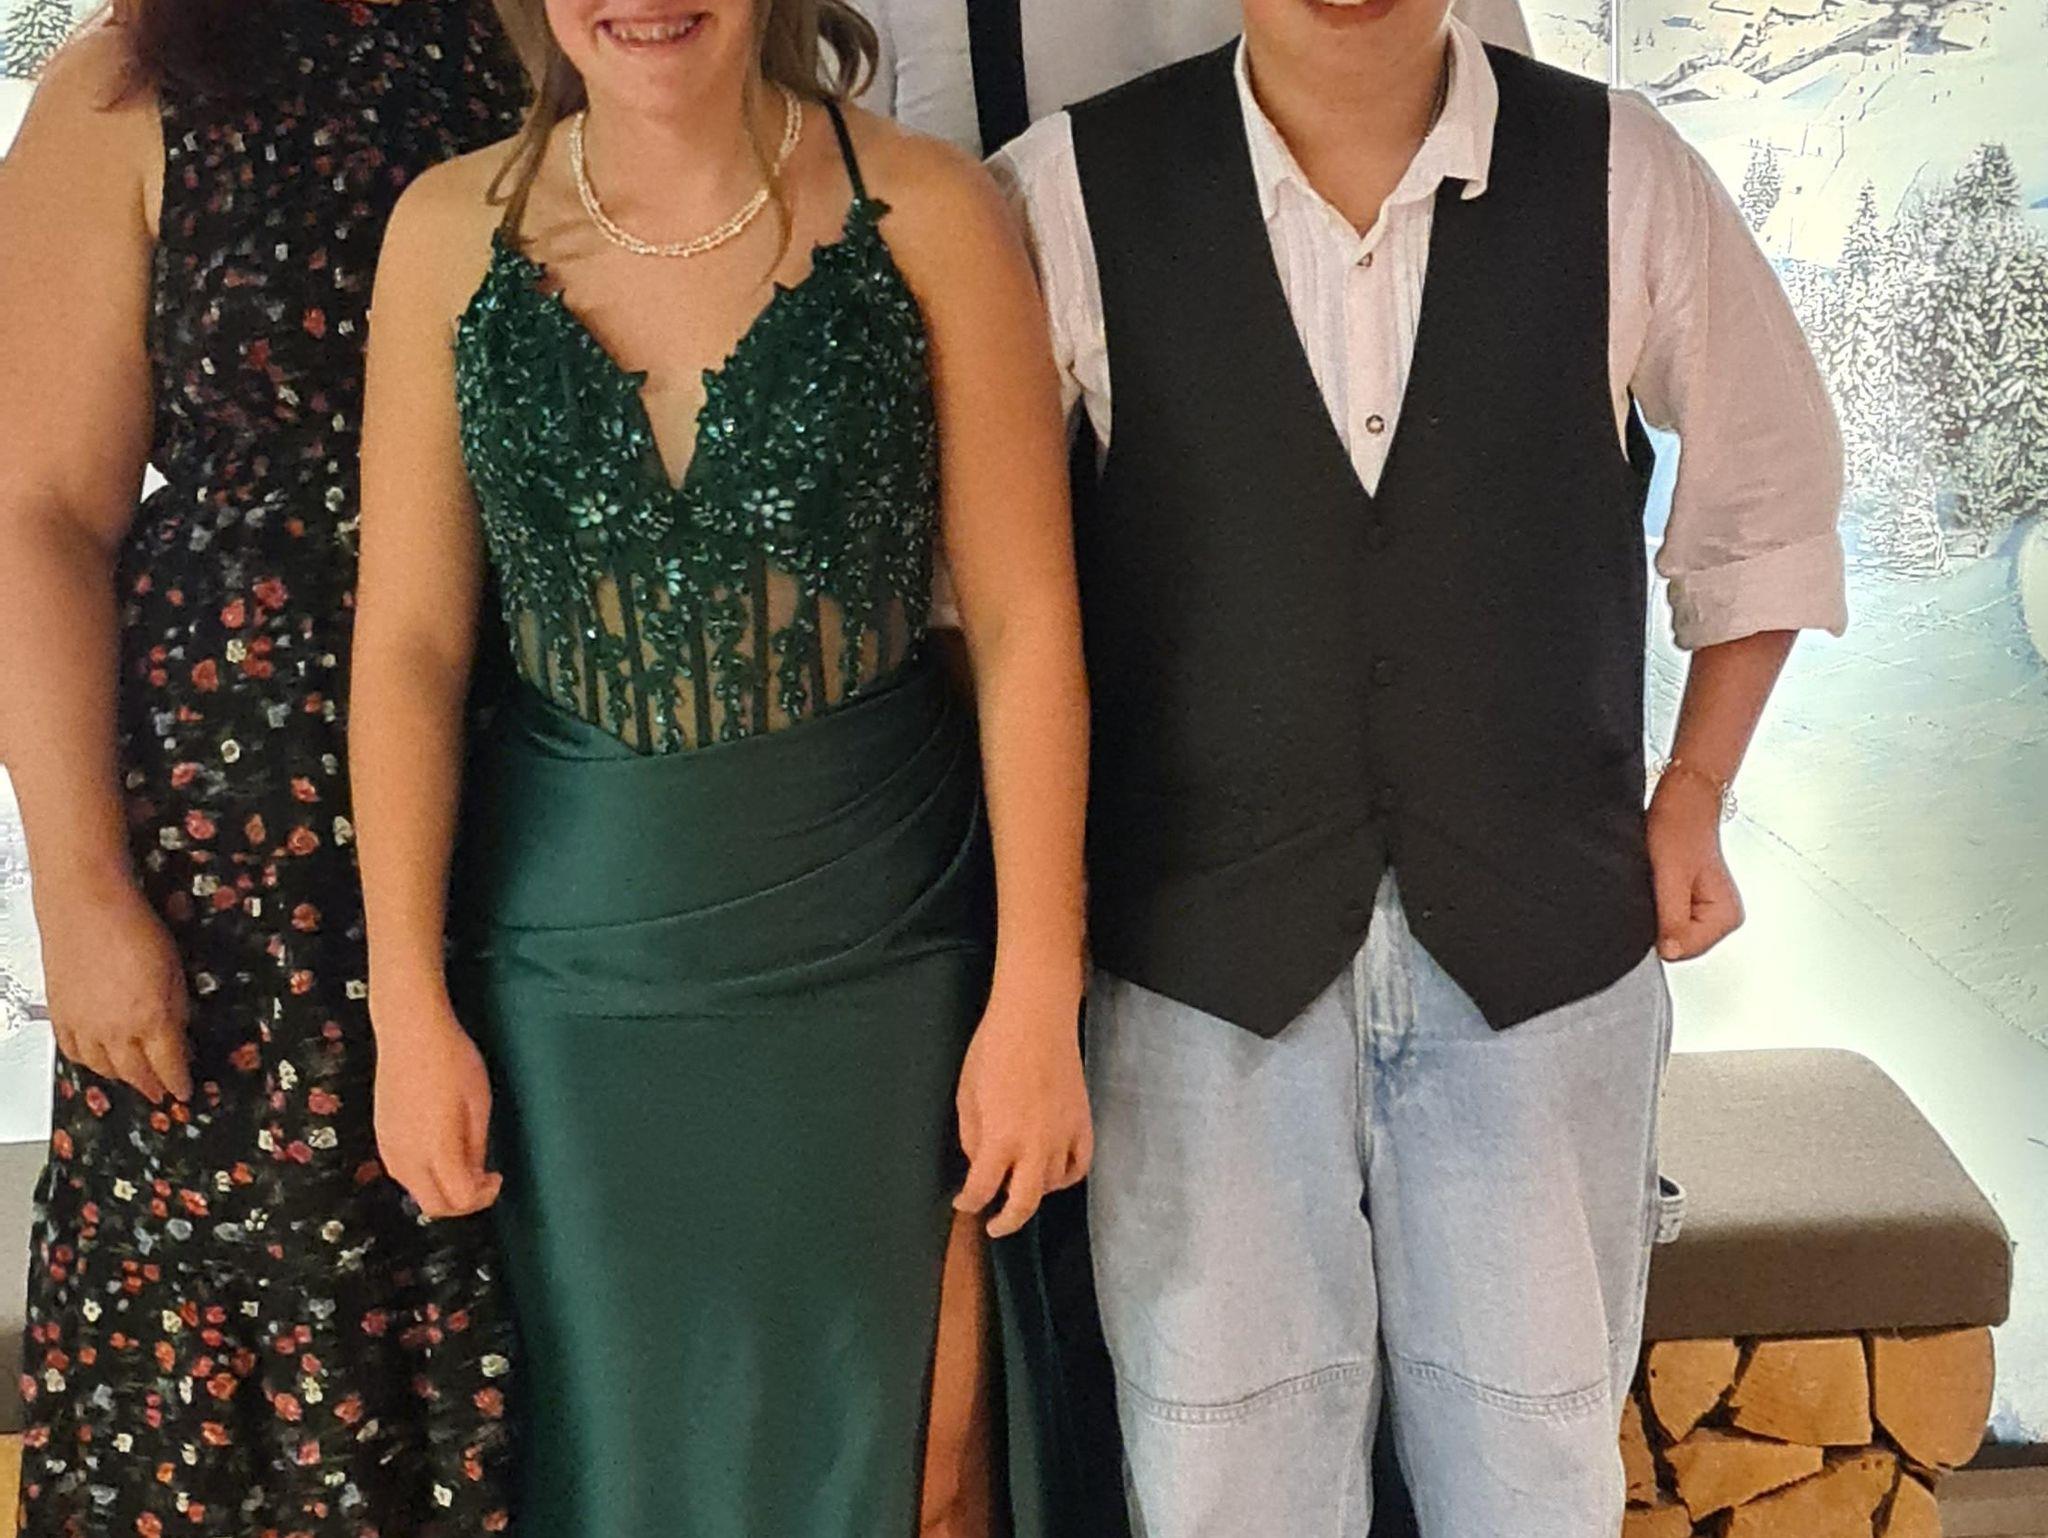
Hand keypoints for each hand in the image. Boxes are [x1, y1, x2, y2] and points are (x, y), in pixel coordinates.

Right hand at [40, 882, 191, 1103]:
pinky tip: (97, 1061)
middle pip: (136, 1074)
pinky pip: (73, 1053)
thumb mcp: (176, 969)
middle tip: (161, 1092)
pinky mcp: (60, 1016)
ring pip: (103, 1068)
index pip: (169, 1066)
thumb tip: (180, 1034)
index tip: (185, 1092)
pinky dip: (88, 1062)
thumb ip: (178, 1008)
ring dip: (121, 1078)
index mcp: (152, 1020)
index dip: (179, 1082)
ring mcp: (84, 1026)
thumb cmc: (135, 928)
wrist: (86, 907)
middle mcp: (116, 1031)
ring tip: (133, 1079)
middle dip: (152, 1086)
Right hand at [371, 990, 500, 1217]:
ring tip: (465, 1165)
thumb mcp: (478, 1103)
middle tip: (482, 1182)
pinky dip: (425, 1177)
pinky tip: (441, 1153)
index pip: (459, 1199)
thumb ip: (476, 1146)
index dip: (484, 1197)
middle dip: (462, 1204)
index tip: (497, 1177)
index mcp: (437, 1148)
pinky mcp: (381, 1136)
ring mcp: (389, 1147)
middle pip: (433, 1206)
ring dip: (442, 1190)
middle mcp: (407, 1157)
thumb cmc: (453, 1060)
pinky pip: (403, 1173)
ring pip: (416, 1192)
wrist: (409, 1031)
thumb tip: (475, 1174)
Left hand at [954, 980, 1092, 1239]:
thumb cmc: (993, 1048)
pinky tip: (1054, 1175)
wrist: (1036, 1018)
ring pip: (1053, 1185)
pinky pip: (1080, 1164)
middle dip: (1007, 1221)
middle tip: (995, 1225)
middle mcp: (1035, 1144)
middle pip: (1024, 1203)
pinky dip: (1066, 1177)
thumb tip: (980, 1161)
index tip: (964, 1204)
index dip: (969, 1201)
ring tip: (1020, 1188)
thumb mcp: (967, 1093)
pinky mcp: (1083, 1121)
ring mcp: (1064, 1134)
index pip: (983, 1187)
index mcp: (1000, 1137)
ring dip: (1034, 1193)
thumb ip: (972, 1135)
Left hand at [1647, 772, 1743, 960]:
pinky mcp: (1691, 902)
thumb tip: (1671, 952)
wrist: (1682, 798)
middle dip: (1659, 920)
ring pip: (1669, 931)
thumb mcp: (1671, 875)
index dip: (1661, 929)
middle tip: (1658, 886)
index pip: (1684, 950)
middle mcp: (1721, 918)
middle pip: (1677, 943)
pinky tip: (1656, 884)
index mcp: (1726, 916)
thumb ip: (1673, 918)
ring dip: (1656, 910)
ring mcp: (1706, 911)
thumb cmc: (1680, 826)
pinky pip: (1666, 917)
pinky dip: (1655, 904)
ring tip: (1660, 880)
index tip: (1658, 897)